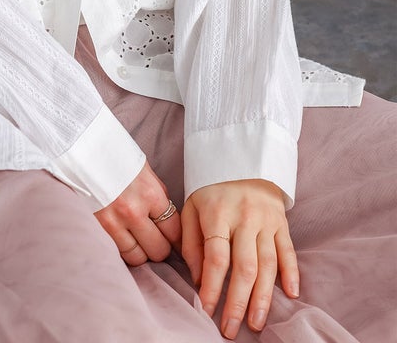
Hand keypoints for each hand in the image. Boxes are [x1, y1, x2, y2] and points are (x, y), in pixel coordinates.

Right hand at [94, 160, 181, 265]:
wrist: (76, 145)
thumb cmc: (111, 151)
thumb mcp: (141, 168)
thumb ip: (155, 193)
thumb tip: (166, 216)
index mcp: (150, 193)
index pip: (174, 231)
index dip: (175, 237)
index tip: (173, 239)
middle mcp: (133, 211)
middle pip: (159, 250)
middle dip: (159, 246)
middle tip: (153, 238)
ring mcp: (112, 222)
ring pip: (137, 258)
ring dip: (139, 251)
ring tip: (134, 238)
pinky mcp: (94, 228)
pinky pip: (115, 252)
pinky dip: (119, 248)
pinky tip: (119, 236)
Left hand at [181, 179, 299, 338]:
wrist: (241, 156)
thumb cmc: (211, 187)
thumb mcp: (191, 206)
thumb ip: (191, 242)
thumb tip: (197, 278)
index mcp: (217, 213)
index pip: (216, 257)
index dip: (212, 287)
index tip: (206, 310)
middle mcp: (244, 218)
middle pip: (244, 267)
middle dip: (237, 302)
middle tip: (230, 329)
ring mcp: (266, 221)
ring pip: (267, 265)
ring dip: (263, 298)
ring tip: (256, 323)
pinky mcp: (282, 222)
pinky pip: (289, 250)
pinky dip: (291, 273)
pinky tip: (291, 295)